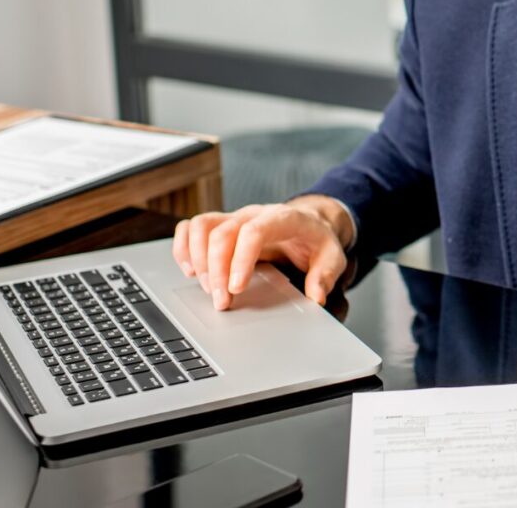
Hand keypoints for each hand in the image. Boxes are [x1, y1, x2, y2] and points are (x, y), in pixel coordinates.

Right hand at [173, 195, 354, 310]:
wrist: (309, 221)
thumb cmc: (317, 239)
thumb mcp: (333, 256)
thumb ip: (326, 275)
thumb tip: (316, 297)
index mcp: (282, 218)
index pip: (254, 231)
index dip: (240, 259)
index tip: (237, 288)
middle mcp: (254, 214)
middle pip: (223, 233)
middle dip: (217, 271)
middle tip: (222, 302)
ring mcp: (235, 217)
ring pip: (201, 226)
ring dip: (197, 259)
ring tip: (207, 289)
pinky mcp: (222, 225)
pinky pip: (192, 227)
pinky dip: (184, 248)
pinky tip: (190, 271)